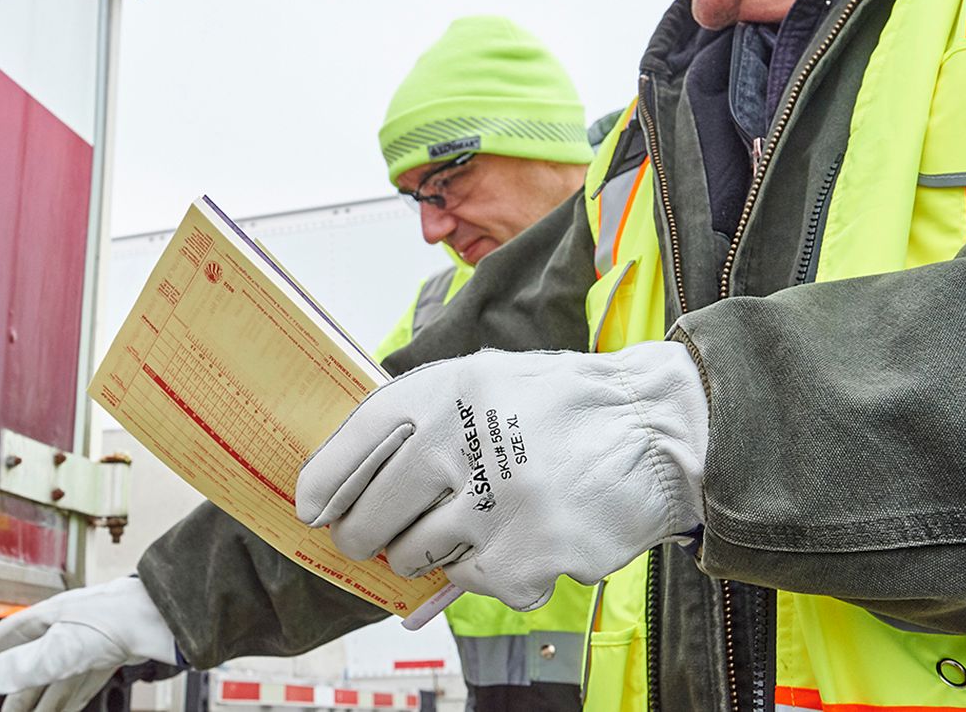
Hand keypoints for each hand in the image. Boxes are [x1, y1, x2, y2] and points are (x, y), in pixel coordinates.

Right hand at [0, 576, 177, 711]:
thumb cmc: (118, 620)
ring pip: (61, 677)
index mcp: (55, 615)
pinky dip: (73, 700)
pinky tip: (67, 710)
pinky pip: (85, 682)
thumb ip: (27, 665)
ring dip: (44, 702)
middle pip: (37, 662)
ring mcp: (94, 641)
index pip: (16, 630)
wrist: (166, 617)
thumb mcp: (64, 646)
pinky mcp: (114, 655)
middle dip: (20, 690)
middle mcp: (72, 626)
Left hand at [296, 342, 707, 609]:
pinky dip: (485, 571)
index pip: (353, 449)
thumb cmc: (555, 409)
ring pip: (415, 558)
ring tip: (468, 525)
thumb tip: (336, 488)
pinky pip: (470, 583)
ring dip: (426, 554)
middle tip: (379, 540)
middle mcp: (463, 443)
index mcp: (445, 392)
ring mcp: (494, 505)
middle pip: (370, 520)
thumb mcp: (480, 383)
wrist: (654, 430)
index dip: (324, 487)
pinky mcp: (525, 557)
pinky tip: (516, 539)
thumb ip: (414, 423)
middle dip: (366, 537)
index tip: (312, 511)